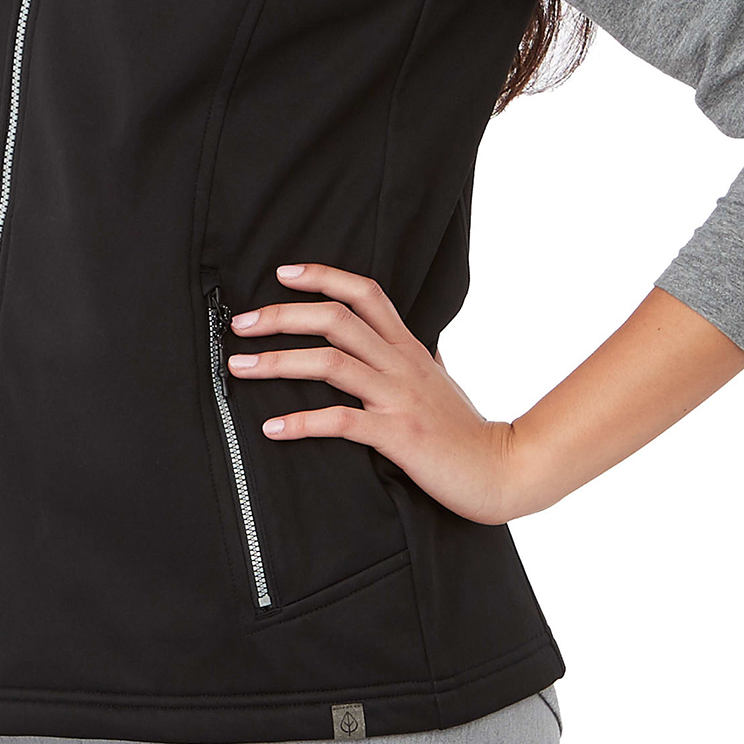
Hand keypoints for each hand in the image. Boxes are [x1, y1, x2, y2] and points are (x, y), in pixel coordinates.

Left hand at [225, 261, 526, 524]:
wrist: (504, 471)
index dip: (323, 276)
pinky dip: (303, 422)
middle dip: (282, 315)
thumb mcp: (443, 382)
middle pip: (336, 318)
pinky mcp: (397, 435)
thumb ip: (425, 360)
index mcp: (408, 348)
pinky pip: (342, 421)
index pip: (365, 293)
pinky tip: (273, 428)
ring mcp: (398, 397)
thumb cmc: (468, 430)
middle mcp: (401, 363)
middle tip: (241, 323)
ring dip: (278, 362)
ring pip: (332, 362)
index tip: (284, 272)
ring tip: (240, 366)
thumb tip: (423, 345)